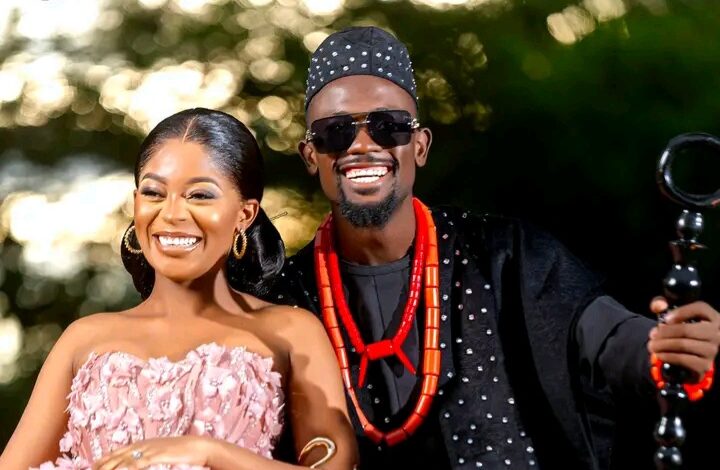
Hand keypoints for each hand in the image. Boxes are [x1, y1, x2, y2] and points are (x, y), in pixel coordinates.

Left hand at [92, 436, 211, 469]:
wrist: (198, 446)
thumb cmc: (182, 451)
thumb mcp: (162, 452)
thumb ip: (149, 456)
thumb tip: (141, 461)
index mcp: (143, 443)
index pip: (118, 451)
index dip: (104, 459)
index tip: (93, 466)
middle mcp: (143, 445)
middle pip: (117, 456)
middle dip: (103, 464)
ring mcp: (149, 449)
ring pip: (123, 460)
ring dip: (111, 467)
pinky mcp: (156, 455)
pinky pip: (137, 463)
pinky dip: (127, 468)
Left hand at [648, 298, 719, 380]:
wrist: (685, 356)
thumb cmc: (680, 332)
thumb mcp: (673, 316)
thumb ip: (663, 306)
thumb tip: (657, 305)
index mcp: (712, 318)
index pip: (701, 308)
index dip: (681, 312)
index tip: (665, 318)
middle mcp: (716, 334)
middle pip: (687, 329)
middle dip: (665, 332)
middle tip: (653, 335)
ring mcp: (711, 350)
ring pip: (683, 345)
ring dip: (663, 345)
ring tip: (652, 345)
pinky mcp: (704, 365)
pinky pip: (683, 359)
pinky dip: (667, 356)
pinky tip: (660, 354)